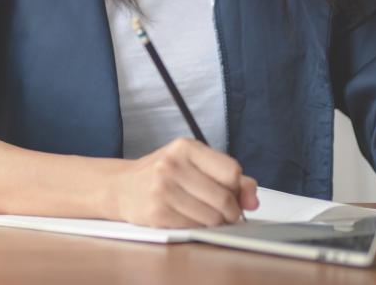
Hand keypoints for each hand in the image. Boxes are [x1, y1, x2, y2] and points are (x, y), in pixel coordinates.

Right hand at [111, 137, 258, 227]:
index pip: (231, 170)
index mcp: (186, 147)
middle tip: (226, 213)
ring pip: (211, 217)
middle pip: (223, 197)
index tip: (231, 193)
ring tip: (207, 215)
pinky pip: (194, 227)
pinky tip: (190, 219)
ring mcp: (163, 189)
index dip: (237, 187)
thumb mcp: (194, 164)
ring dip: (216, 222)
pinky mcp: (157, 213)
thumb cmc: (164, 174)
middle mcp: (172, 164)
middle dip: (231, 211)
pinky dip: (199, 228)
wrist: (122, 187)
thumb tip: (252, 199)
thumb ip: (228, 177)